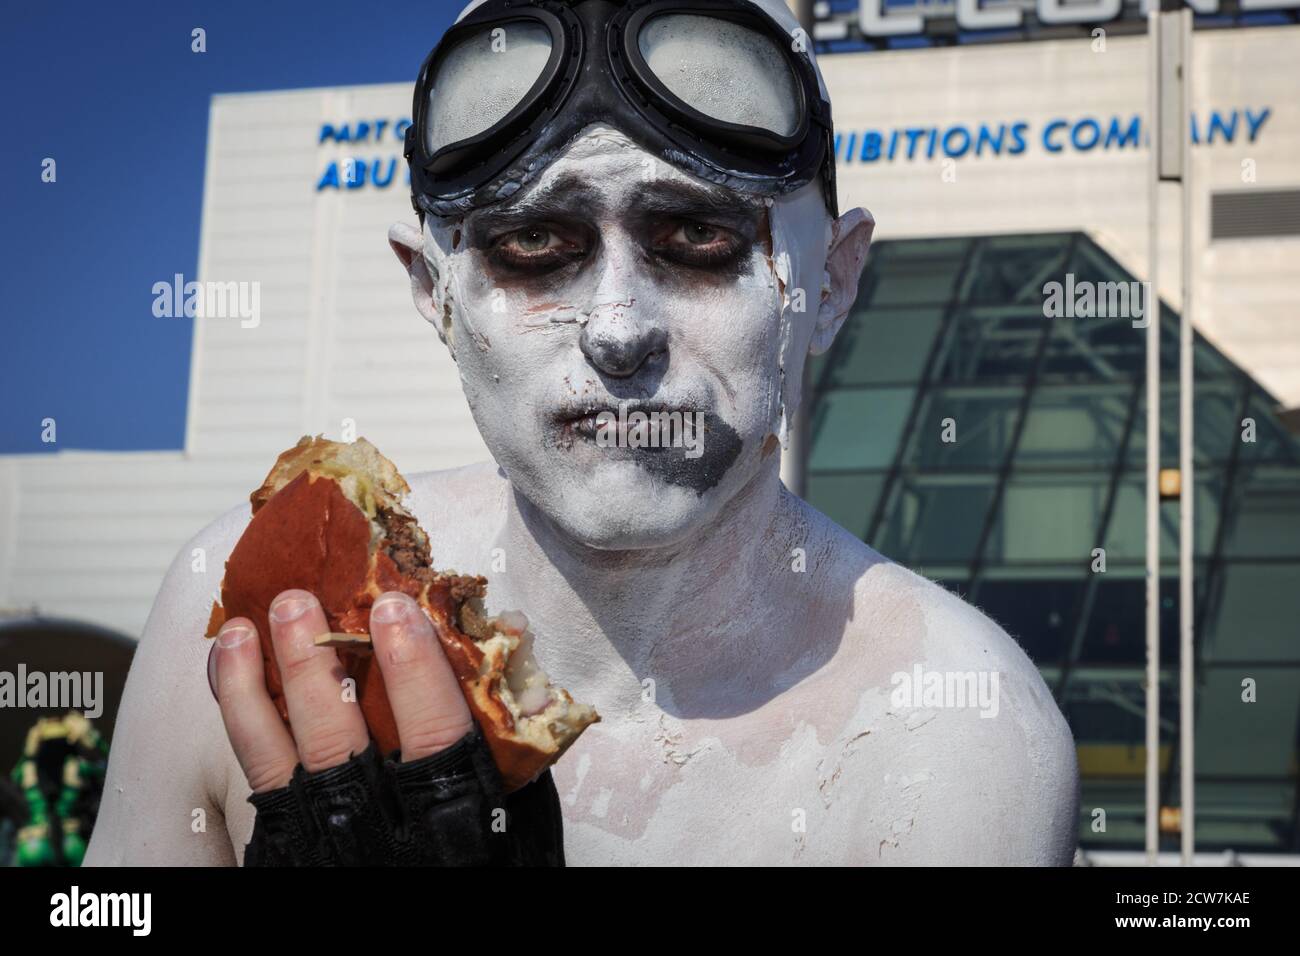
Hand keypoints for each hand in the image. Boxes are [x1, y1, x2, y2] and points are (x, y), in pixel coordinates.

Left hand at [206, 589, 563, 865]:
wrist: (426, 915)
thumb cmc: (480, 863)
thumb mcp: (520, 823)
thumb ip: (517, 744)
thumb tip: (514, 640)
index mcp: (451, 821)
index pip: (434, 738)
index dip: (415, 672)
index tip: (395, 609)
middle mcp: (378, 836)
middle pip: (337, 744)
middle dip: (313, 669)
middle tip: (297, 603)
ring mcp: (322, 845)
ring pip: (277, 763)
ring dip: (252, 690)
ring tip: (240, 629)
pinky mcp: (285, 851)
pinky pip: (253, 780)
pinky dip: (239, 720)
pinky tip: (227, 673)